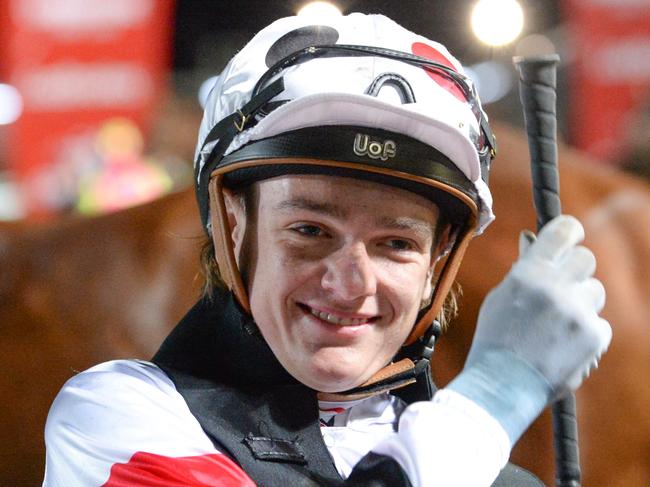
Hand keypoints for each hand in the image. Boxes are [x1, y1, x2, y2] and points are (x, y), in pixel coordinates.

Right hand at [472, 214, 610, 396]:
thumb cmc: (495, 339)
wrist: (502, 384)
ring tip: (557, 326)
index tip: (570, 236)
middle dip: (575, 269)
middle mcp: (556, 286)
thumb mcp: (501, 297)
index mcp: (529, 272)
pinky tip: (563, 346)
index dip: (569, 231)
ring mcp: (578, 311)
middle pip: (586, 258)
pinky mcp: (594, 335)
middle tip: (562, 286)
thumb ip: (523, 269)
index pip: (564, 231)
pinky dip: (585, 332)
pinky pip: (600, 322)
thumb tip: (532, 239)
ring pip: (595, 291)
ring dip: (580, 303)